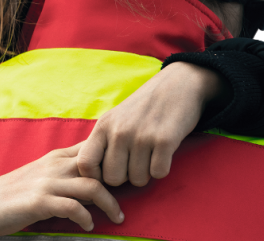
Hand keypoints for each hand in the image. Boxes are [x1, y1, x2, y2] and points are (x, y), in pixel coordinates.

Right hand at [0, 142, 123, 239]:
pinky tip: (89, 225)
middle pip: (99, 165)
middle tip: (131, 197)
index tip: (129, 175)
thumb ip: (66, 172)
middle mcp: (55, 165)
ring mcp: (47, 182)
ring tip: (117, 217)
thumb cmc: (16, 192)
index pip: (94, 149)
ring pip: (91, 186)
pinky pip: (72, 207)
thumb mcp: (43, 174)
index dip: (115, 159)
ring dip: (109, 203)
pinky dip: (85, 217)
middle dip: (120, 181)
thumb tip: (96, 177)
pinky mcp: (39, 201)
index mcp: (57, 156)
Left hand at [77, 62, 226, 186]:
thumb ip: (102, 142)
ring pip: (137, 180)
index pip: (85, 163)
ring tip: (150, 153)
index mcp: (103, 125)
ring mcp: (141, 136)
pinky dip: (162, 168)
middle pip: (113, 179)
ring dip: (146, 172)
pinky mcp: (164, 140)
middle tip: (135, 161)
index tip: (109, 172)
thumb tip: (90, 174)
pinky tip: (163, 152)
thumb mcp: (116, 118)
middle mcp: (119, 131)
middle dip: (126, 176)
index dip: (96, 176)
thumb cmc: (144, 108)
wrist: (177, 84)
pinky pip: (158, 173)